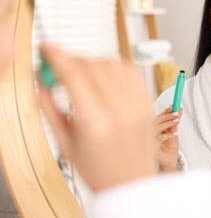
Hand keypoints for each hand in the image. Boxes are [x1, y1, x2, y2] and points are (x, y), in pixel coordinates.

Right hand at [39, 45, 155, 191]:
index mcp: (96, 124)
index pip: (75, 76)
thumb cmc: (100, 169)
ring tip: (85, 76)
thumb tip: (42, 82)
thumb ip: (50, 109)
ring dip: (94, 62)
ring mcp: (138, 105)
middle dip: (73, 61)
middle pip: (94, 66)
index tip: (48, 49)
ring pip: (114, 63)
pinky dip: (115, 66)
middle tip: (63, 68)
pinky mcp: (148, 102)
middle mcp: (121, 111)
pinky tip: (106, 77)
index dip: (58, 58)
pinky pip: (132, 71)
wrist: (130, 182)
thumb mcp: (65, 143)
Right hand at [154, 106, 181, 171]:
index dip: (165, 111)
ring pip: (155, 128)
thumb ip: (175, 121)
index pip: (158, 117)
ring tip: (176, 122)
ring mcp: (149, 141)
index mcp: (154, 128)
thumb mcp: (174, 132)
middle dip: (166, 116)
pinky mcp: (151, 149)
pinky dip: (166, 135)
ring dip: (167, 123)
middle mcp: (150, 133)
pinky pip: (157, 139)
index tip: (173, 107)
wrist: (169, 161)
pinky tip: (174, 134)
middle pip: (155, 121)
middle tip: (176, 114)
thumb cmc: (169, 147)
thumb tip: (180, 109)